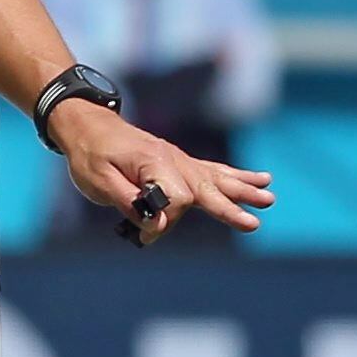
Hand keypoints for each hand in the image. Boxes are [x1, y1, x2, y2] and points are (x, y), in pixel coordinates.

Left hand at [51, 102, 275, 245]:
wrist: (86, 125)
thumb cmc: (89, 154)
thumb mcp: (98, 181)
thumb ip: (128, 201)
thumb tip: (157, 223)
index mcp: (153, 163)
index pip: (174, 200)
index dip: (162, 221)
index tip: (144, 232)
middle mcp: (172, 160)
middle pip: (206, 188)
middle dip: (229, 208)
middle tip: (253, 224)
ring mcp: (179, 160)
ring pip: (217, 178)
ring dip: (243, 190)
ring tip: (269, 199)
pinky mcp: (180, 162)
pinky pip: (214, 170)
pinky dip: (237, 176)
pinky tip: (261, 179)